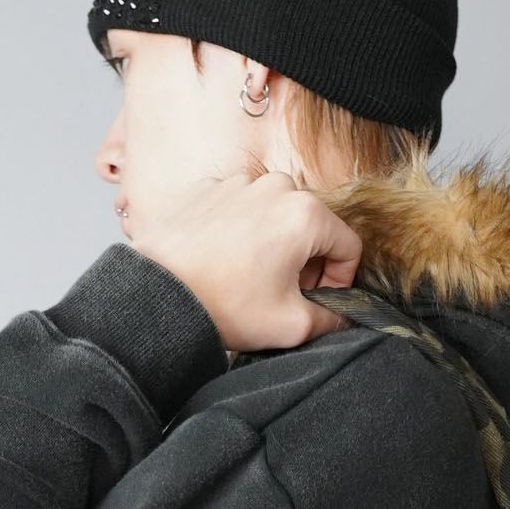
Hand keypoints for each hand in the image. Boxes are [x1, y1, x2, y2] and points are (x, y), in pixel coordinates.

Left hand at [130, 169, 362, 352]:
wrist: (160, 292)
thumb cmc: (224, 305)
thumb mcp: (293, 325)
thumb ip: (332, 320)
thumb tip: (345, 317)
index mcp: (306, 214)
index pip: (349, 246)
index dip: (340, 280)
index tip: (319, 300)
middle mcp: (277, 186)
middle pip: (313, 227)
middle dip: (307, 261)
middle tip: (282, 294)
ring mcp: (240, 182)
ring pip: (276, 216)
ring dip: (274, 245)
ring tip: (249, 279)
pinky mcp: (210, 188)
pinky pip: (242, 209)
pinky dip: (242, 233)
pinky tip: (224, 262)